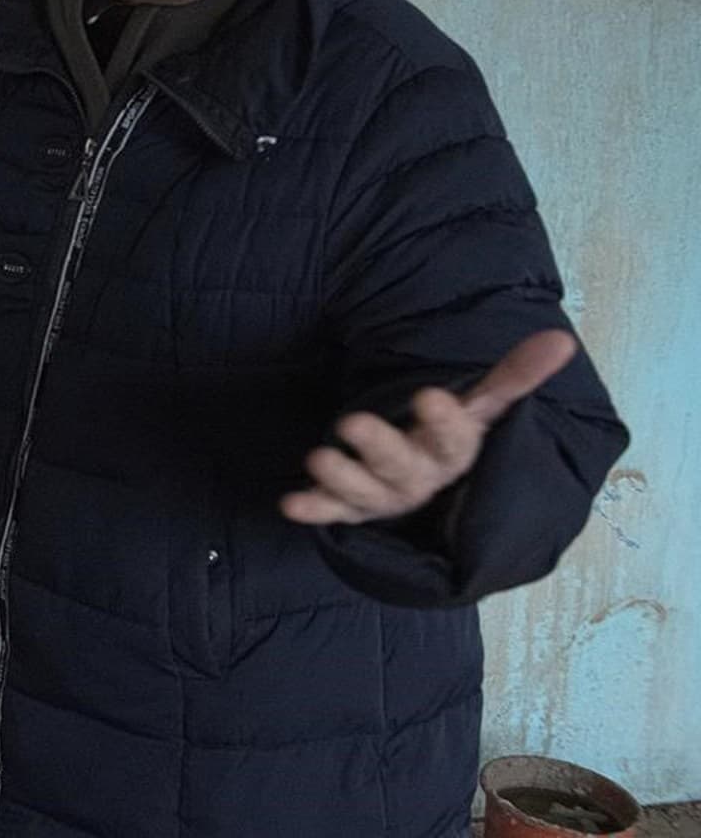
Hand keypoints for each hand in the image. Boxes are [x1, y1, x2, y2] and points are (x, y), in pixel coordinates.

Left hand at [280, 330, 577, 525]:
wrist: (432, 487)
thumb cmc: (451, 435)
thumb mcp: (481, 406)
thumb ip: (513, 376)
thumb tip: (561, 339)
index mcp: (453, 451)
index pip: (456, 439)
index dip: (444, 421)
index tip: (429, 396)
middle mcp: (420, 477)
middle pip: (403, 466)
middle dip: (378, 446)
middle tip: (351, 422)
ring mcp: (385, 494)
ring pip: (366, 492)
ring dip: (341, 477)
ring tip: (317, 455)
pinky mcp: (352, 506)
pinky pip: (333, 511)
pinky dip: (314, 508)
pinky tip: (289, 504)